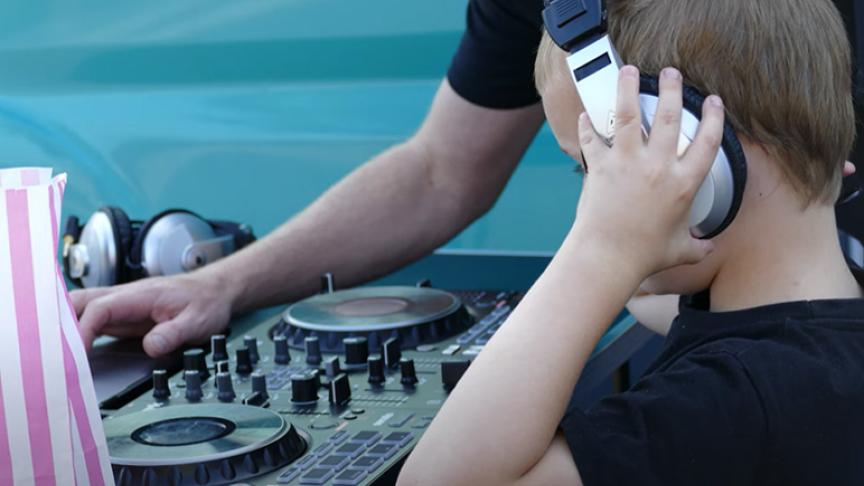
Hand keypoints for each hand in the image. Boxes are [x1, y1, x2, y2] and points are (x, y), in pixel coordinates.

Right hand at [71, 271, 236, 356]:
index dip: (83, 330)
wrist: (213, 291)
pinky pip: (90, 318)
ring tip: (55, 353)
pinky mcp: (121, 315)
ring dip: (64, 326)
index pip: (100, 308)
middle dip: (60, 324)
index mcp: (139, 295)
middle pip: (79, 301)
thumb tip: (151, 347)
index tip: (77, 354)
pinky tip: (69, 347)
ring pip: (80, 308)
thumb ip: (173, 334)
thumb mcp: (196, 321)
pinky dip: (75, 330)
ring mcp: (120, 305)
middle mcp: (124, 296)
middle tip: (53, 353)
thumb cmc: (205, 303)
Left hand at [571, 66, 723, 277]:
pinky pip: (592, 139)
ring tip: (629, 70)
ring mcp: (627, 163)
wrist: (607, 256)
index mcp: (683, 184)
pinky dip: (587, 126)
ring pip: (627, 115)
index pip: (707, 141)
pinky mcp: (600, 166)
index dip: (714, 117)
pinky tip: (586, 115)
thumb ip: (698, 246)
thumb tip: (709, 248)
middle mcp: (657, 167)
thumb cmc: (645, 255)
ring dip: (628, 89)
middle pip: (668, 116)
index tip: (713, 101)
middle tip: (671, 72)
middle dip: (672, 88)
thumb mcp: (680, 251)